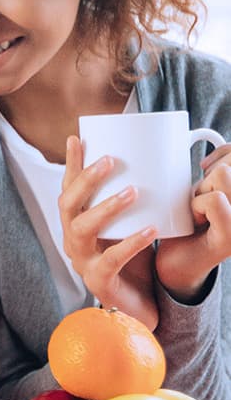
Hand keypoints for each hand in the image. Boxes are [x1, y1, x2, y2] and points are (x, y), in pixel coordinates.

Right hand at [59, 136, 158, 328]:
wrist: (137, 304)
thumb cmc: (133, 261)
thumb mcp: (127, 226)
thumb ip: (131, 203)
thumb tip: (152, 165)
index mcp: (75, 224)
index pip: (68, 189)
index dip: (70, 165)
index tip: (76, 139)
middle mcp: (71, 240)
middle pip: (67, 205)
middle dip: (85, 181)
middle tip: (109, 160)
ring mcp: (82, 261)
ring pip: (83, 229)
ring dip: (106, 208)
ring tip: (132, 191)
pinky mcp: (99, 280)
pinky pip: (112, 259)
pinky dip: (131, 242)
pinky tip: (150, 229)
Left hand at [154, 142, 230, 299]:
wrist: (174, 263)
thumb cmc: (182, 221)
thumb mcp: (196, 189)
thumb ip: (206, 168)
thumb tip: (187, 135)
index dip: (226, 152)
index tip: (205, 167)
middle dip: (211, 174)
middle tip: (198, 198)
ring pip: (223, 176)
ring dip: (200, 190)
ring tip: (196, 212)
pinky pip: (216, 200)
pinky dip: (198, 206)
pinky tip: (196, 223)